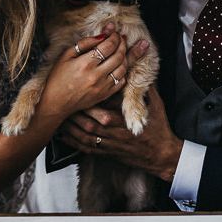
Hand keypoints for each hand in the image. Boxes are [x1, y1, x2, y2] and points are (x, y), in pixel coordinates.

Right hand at [40, 24, 129, 117]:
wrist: (55, 102)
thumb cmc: (58, 76)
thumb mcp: (66, 55)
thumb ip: (85, 43)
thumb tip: (103, 34)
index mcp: (85, 63)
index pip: (108, 45)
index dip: (114, 36)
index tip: (114, 32)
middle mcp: (96, 75)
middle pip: (118, 55)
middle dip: (122, 43)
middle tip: (120, 38)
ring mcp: (102, 87)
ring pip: (123, 68)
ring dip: (125, 57)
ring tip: (121, 50)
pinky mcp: (104, 96)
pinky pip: (121, 82)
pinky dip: (123, 72)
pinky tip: (119, 65)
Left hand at [59, 86, 182, 182]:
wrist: (161, 153)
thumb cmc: (158, 127)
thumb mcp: (155, 102)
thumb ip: (143, 86)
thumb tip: (137, 67)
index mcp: (124, 115)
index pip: (103, 102)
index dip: (91, 94)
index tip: (81, 85)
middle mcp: (114, 129)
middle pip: (89, 118)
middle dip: (76, 110)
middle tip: (64, 100)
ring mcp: (109, 142)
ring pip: (84, 133)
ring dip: (71, 125)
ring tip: (60, 116)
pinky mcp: (107, 152)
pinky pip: (86, 147)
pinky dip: (73, 142)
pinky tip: (64, 135)